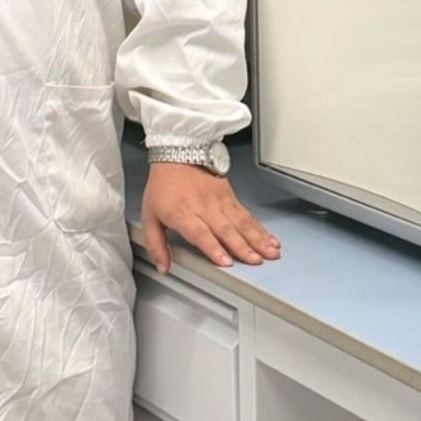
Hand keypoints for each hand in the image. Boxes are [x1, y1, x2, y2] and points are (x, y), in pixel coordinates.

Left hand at [139, 165, 281, 274]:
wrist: (179, 153)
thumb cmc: (163, 185)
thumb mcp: (149, 216)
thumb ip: (156, 245)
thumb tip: (163, 267)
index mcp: (182, 213)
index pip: (201, 233)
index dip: (214, 247)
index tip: (226, 261)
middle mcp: (205, 208)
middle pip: (226, 229)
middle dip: (243, 247)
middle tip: (256, 261)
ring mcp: (221, 202)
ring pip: (242, 223)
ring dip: (258, 239)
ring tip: (271, 252)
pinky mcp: (231, 197)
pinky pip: (247, 215)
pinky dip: (261, 228)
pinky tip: (270, 239)